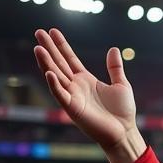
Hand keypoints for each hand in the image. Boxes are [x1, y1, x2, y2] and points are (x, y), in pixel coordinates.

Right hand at [33, 29, 139, 150]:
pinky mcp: (73, 108)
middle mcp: (76, 86)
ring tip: (38, 48)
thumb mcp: (121, 84)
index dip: (61, 45)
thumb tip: (114, 48)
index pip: (69, 59)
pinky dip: (54, 85)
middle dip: (49, 48)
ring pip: (56, 76)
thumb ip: (115, 67)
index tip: (52, 31)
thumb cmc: (122, 111)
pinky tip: (49, 73)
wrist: (125, 131)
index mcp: (85, 79)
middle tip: (38, 32)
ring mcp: (73, 96)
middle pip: (59, 63)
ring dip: (46, 63)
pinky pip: (61, 95)